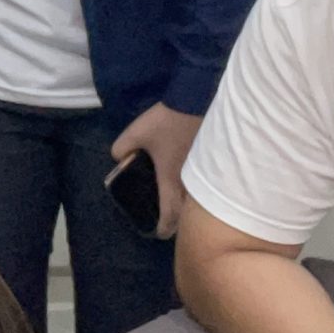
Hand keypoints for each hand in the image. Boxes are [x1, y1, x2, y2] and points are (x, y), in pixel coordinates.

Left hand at [107, 103, 199, 238]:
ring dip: (189, 203)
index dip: (163, 228)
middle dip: (177, 218)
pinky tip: (191, 178)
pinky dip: (199, 187)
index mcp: (172, 181)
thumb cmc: (168, 122)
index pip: (170, 216)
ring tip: (179, 199)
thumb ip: (122, 149)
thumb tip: (119, 158)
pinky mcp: (214, 161)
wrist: (199, 99)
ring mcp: (207, 173)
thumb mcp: (136, 133)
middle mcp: (192, 183)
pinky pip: (206, 183)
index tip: (159, 233)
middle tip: (168, 216)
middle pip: (187, 212)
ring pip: (198, 198)